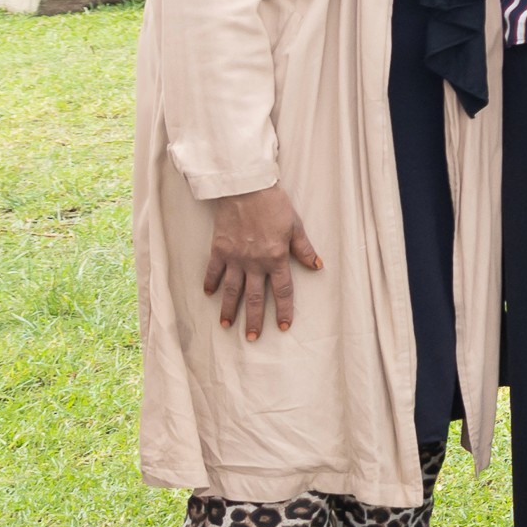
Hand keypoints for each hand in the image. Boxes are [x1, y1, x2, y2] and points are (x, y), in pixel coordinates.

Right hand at [206, 186, 322, 338]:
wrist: (245, 189)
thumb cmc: (274, 205)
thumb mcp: (295, 226)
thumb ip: (304, 248)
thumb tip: (317, 266)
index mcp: (276, 258)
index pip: (282, 291)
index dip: (284, 310)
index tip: (283, 327)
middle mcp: (254, 262)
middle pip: (255, 297)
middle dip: (254, 319)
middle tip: (252, 338)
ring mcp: (234, 258)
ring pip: (231, 289)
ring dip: (229, 309)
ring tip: (226, 325)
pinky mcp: (219, 249)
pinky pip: (213, 271)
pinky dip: (210, 283)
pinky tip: (208, 295)